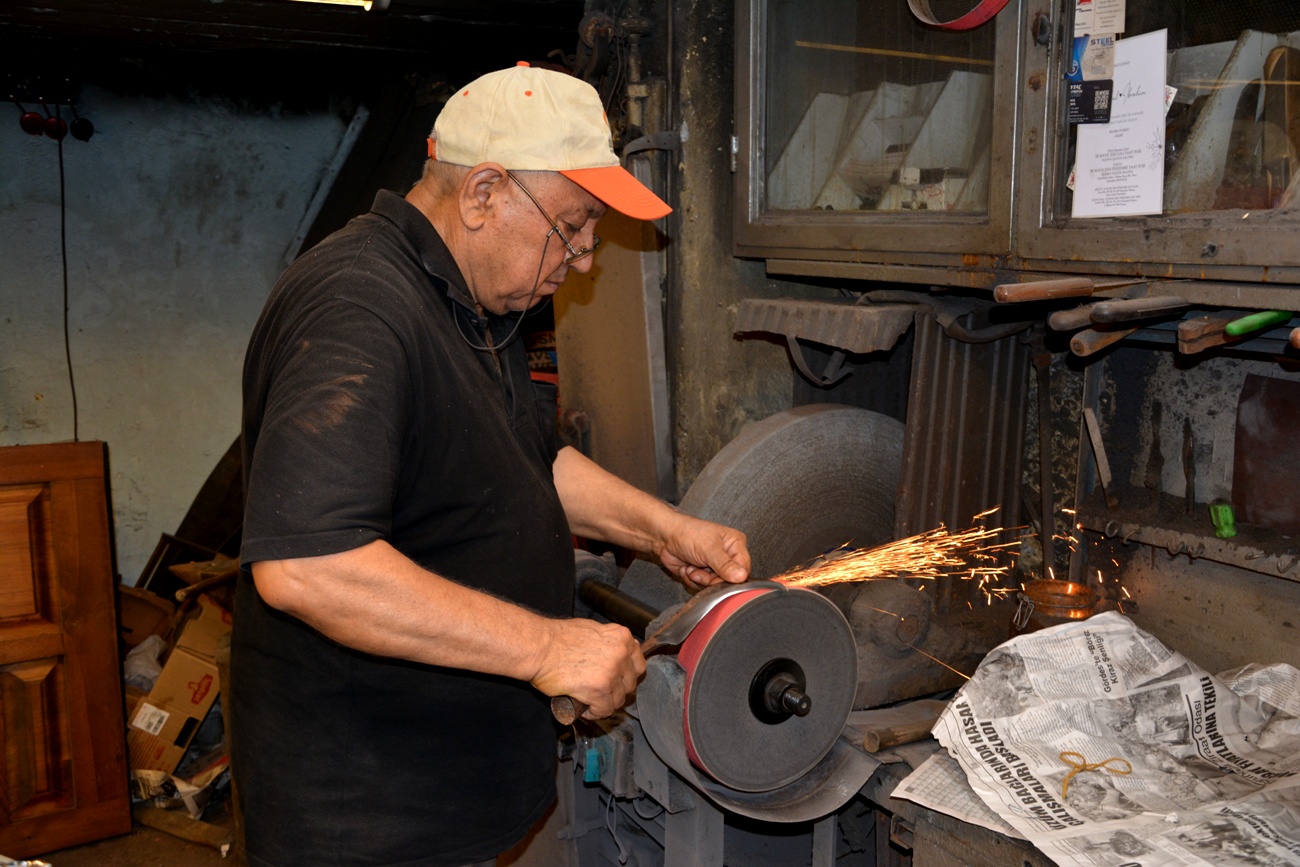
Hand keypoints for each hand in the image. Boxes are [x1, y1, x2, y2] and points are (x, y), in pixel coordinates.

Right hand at [529, 618, 644, 719]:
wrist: (539, 647)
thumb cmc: (558, 638)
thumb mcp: (593, 630)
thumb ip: (609, 642)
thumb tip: (618, 652)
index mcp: (622, 638)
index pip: (638, 665)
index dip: (626, 676)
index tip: (617, 681)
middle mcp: (621, 654)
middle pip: (629, 684)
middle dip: (615, 691)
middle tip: (599, 692)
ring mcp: (611, 673)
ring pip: (617, 700)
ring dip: (605, 703)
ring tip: (589, 700)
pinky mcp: (599, 691)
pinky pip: (604, 710)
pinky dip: (594, 713)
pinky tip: (585, 708)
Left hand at [656, 512, 750, 589]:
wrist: (664, 537)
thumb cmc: (687, 534)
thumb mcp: (708, 548)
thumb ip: (725, 564)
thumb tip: (741, 577)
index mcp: (735, 544)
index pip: (744, 569)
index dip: (732, 577)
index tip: (718, 575)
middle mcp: (727, 556)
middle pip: (729, 581)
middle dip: (711, 579)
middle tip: (700, 568)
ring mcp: (715, 566)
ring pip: (714, 586)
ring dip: (699, 579)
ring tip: (691, 566)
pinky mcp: (703, 574)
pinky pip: (702, 587)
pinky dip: (692, 580)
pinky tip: (687, 568)